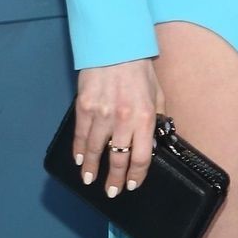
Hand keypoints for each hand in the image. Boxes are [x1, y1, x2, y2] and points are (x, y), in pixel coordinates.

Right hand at [73, 59, 163, 196]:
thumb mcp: (157, 94)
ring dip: (92, 169)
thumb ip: (158, 118)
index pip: (141, 157)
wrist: (115, 46)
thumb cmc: (139, 69)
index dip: (137, 175)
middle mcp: (122, 120)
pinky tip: (79, 160)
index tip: (133, 185)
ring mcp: (101, 114)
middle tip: (111, 192)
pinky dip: (79, 150)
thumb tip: (156, 140)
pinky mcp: (84, 107)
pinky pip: (81, 136)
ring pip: (96, 151)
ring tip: (90, 180)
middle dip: (114, 179)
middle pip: (118, 159)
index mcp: (144, 117)